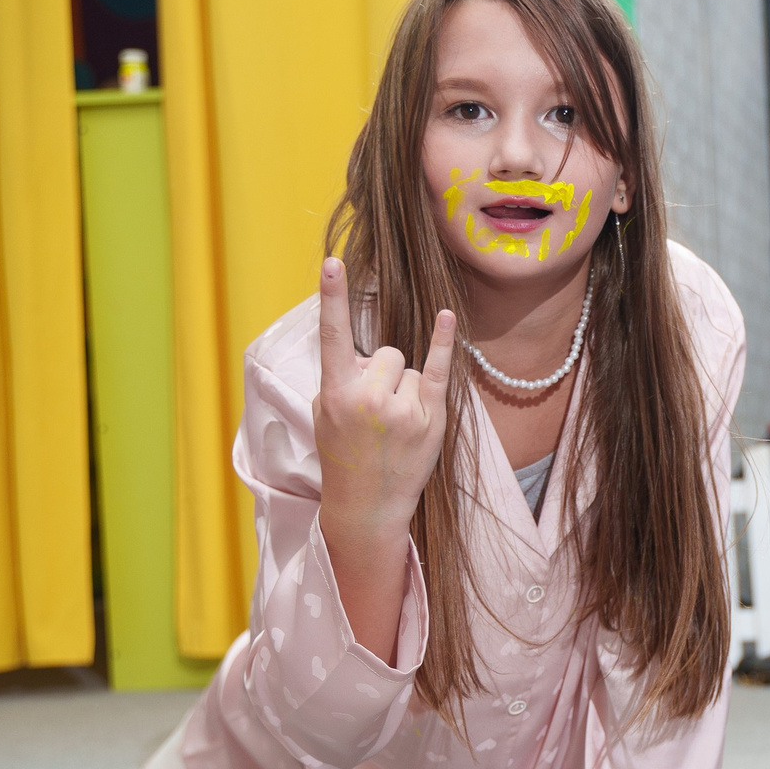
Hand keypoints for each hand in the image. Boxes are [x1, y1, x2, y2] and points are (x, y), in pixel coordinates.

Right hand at [313, 257, 454, 533]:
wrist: (366, 505)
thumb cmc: (344, 453)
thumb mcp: (324, 414)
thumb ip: (342, 378)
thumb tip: (372, 355)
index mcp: (334, 393)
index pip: (332, 336)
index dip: (332, 297)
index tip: (332, 263)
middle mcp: (368, 398)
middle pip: (386, 353)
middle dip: (383, 373)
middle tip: (375, 413)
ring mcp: (401, 409)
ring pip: (409, 366)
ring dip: (404, 386)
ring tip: (393, 424)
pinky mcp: (430, 419)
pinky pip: (439, 369)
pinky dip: (443, 343)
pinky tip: (445, 316)